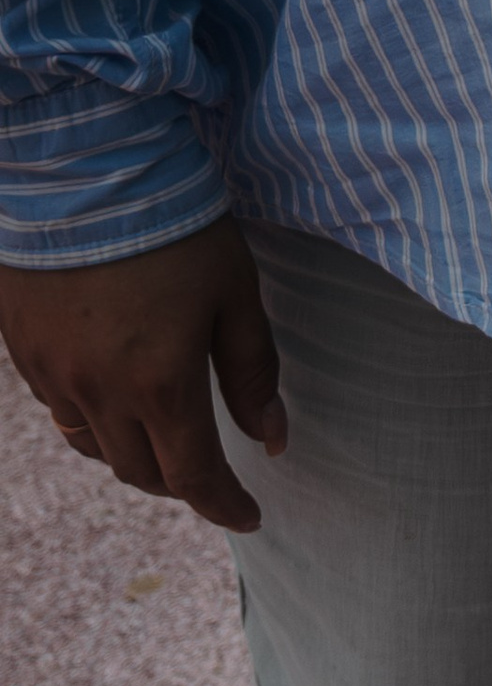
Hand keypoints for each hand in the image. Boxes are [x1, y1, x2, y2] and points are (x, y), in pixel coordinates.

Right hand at [0, 216, 285, 533]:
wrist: (86, 170)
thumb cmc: (175, 226)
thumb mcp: (235, 292)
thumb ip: (252, 371)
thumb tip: (272, 437)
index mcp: (161, 386)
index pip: (194, 476)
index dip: (224, 506)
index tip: (249, 515)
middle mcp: (100, 395)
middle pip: (141, 472)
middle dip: (182, 483)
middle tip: (212, 472)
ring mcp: (53, 376)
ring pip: (95, 448)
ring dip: (134, 456)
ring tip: (164, 439)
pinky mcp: (23, 352)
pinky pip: (60, 411)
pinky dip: (93, 421)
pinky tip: (114, 394)